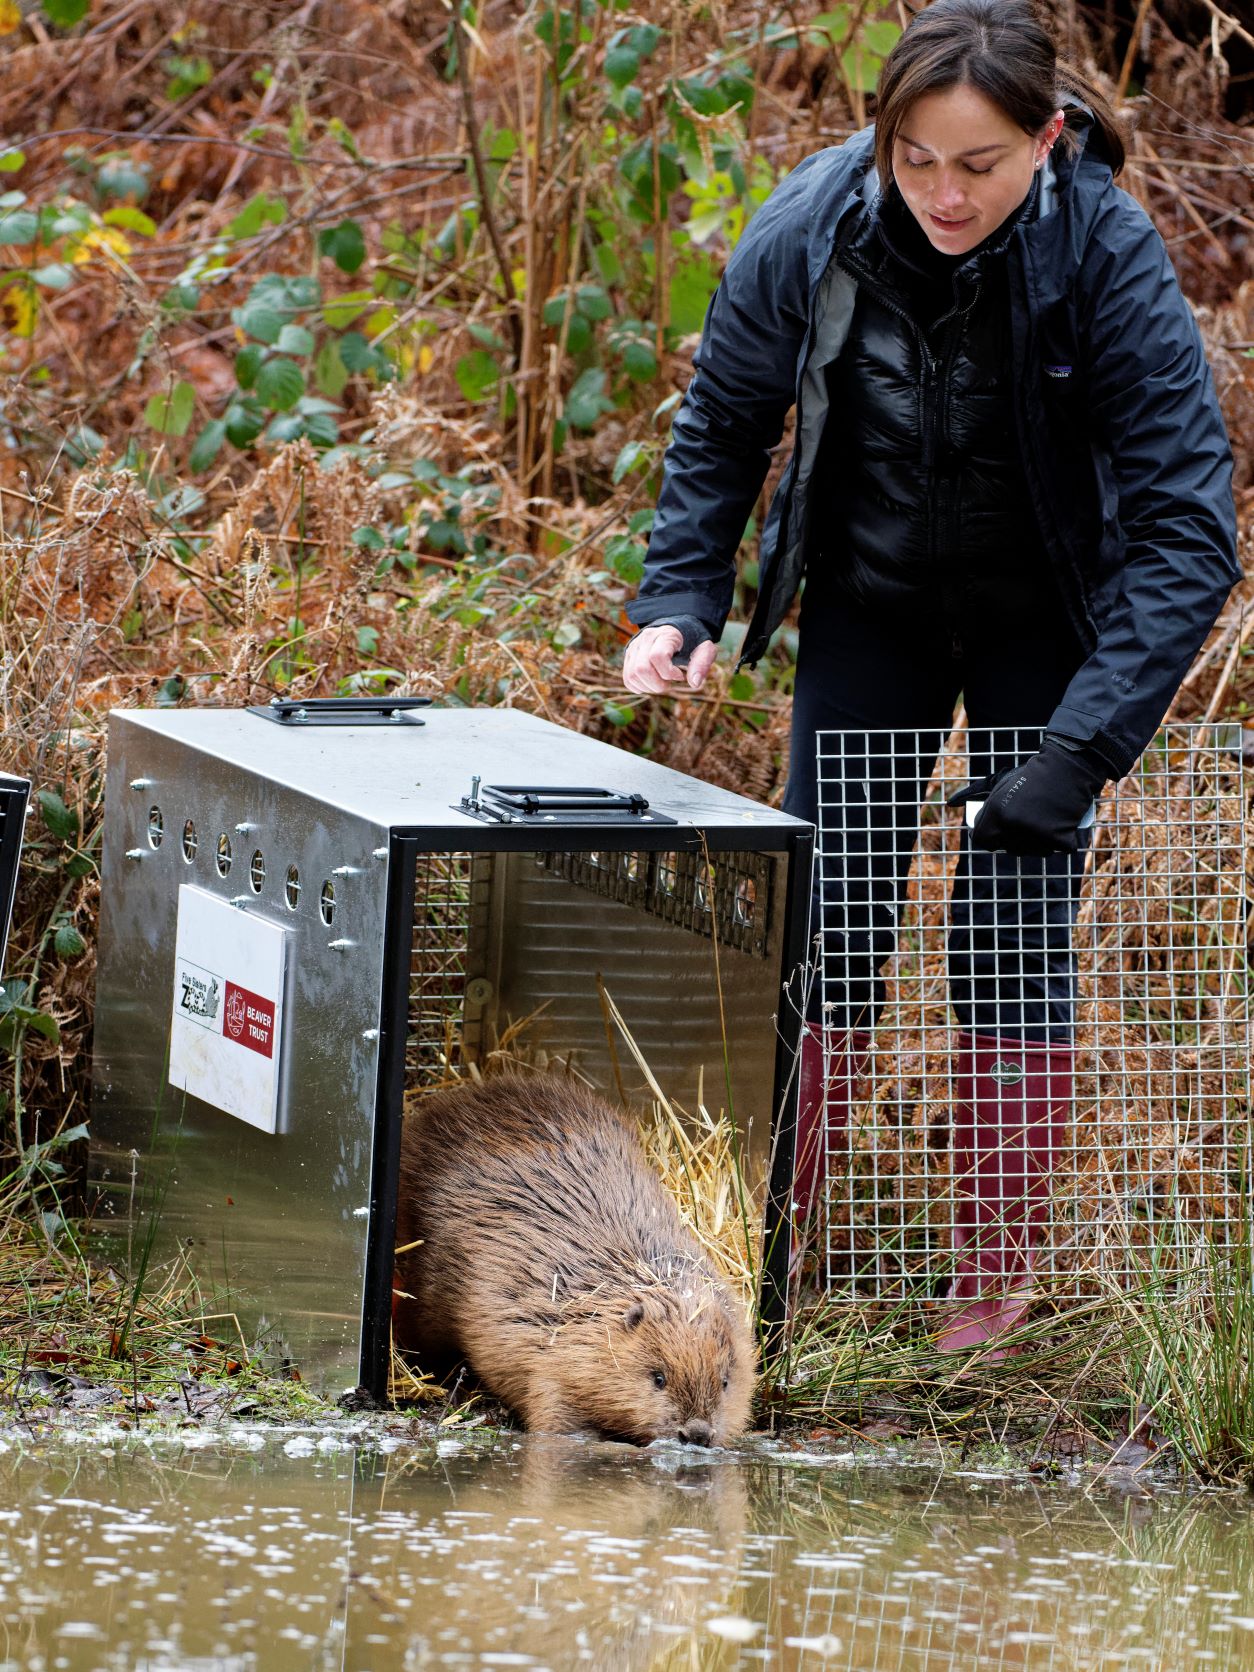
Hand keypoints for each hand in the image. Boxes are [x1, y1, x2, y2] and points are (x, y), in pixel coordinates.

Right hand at [622, 626, 717, 694]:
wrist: (677, 629)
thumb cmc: (692, 642)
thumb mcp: (704, 649)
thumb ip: (702, 663)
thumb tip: (694, 683)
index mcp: (665, 634)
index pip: (657, 656)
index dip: (668, 673)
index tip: (680, 675)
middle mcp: (645, 638)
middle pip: (642, 669)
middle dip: (658, 684)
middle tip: (670, 682)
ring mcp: (634, 647)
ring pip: (632, 675)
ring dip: (649, 687)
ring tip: (662, 682)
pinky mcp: (628, 656)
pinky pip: (627, 679)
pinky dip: (640, 687)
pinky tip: (653, 683)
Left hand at [949, 739, 1104, 856]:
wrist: (1066, 768)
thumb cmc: (1030, 775)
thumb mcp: (998, 781)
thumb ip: (973, 793)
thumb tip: (950, 803)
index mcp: (997, 812)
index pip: (982, 841)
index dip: (987, 838)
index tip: (995, 835)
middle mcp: (1014, 826)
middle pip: (1008, 848)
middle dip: (1014, 840)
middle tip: (1025, 823)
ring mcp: (1037, 834)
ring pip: (1032, 852)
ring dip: (1036, 843)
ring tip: (1042, 822)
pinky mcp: (1060, 839)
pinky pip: (1056, 849)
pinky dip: (1060, 841)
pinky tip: (1058, 826)